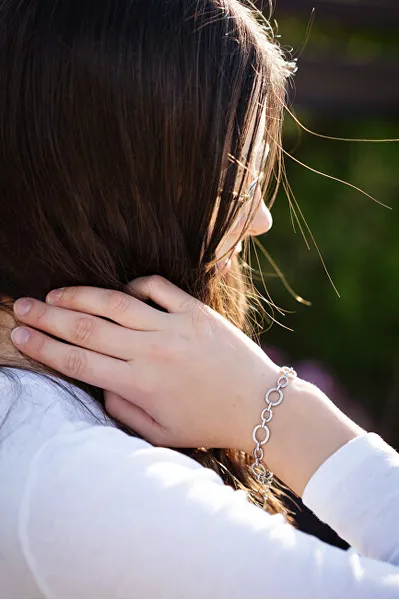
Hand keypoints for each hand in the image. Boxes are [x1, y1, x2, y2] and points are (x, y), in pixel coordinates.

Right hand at [11, 276, 280, 453]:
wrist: (261, 405)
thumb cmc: (208, 423)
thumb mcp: (159, 433)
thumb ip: (122, 409)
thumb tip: (99, 383)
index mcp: (139, 385)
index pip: (78, 361)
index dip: (44, 347)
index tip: (20, 335)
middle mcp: (151, 352)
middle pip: (85, 328)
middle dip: (46, 317)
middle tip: (21, 306)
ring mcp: (174, 327)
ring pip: (114, 302)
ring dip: (78, 295)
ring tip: (54, 292)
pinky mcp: (196, 311)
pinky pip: (156, 287)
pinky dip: (133, 285)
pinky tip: (119, 290)